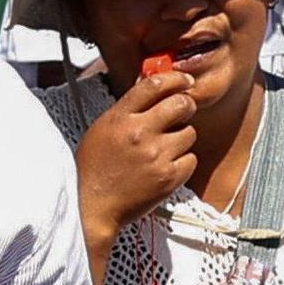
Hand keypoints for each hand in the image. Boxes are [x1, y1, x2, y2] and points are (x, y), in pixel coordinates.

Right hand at [73, 61, 197, 246]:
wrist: (92, 206)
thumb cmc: (94, 168)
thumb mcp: (102, 128)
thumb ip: (127, 109)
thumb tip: (152, 88)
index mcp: (120, 118)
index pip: (155, 84)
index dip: (175, 78)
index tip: (184, 80)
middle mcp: (140, 133)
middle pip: (181, 104)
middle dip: (186, 105)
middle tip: (182, 112)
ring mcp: (156, 156)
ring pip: (190, 132)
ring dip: (182, 137)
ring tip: (166, 147)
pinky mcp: (168, 178)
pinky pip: (191, 159)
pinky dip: (183, 162)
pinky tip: (167, 165)